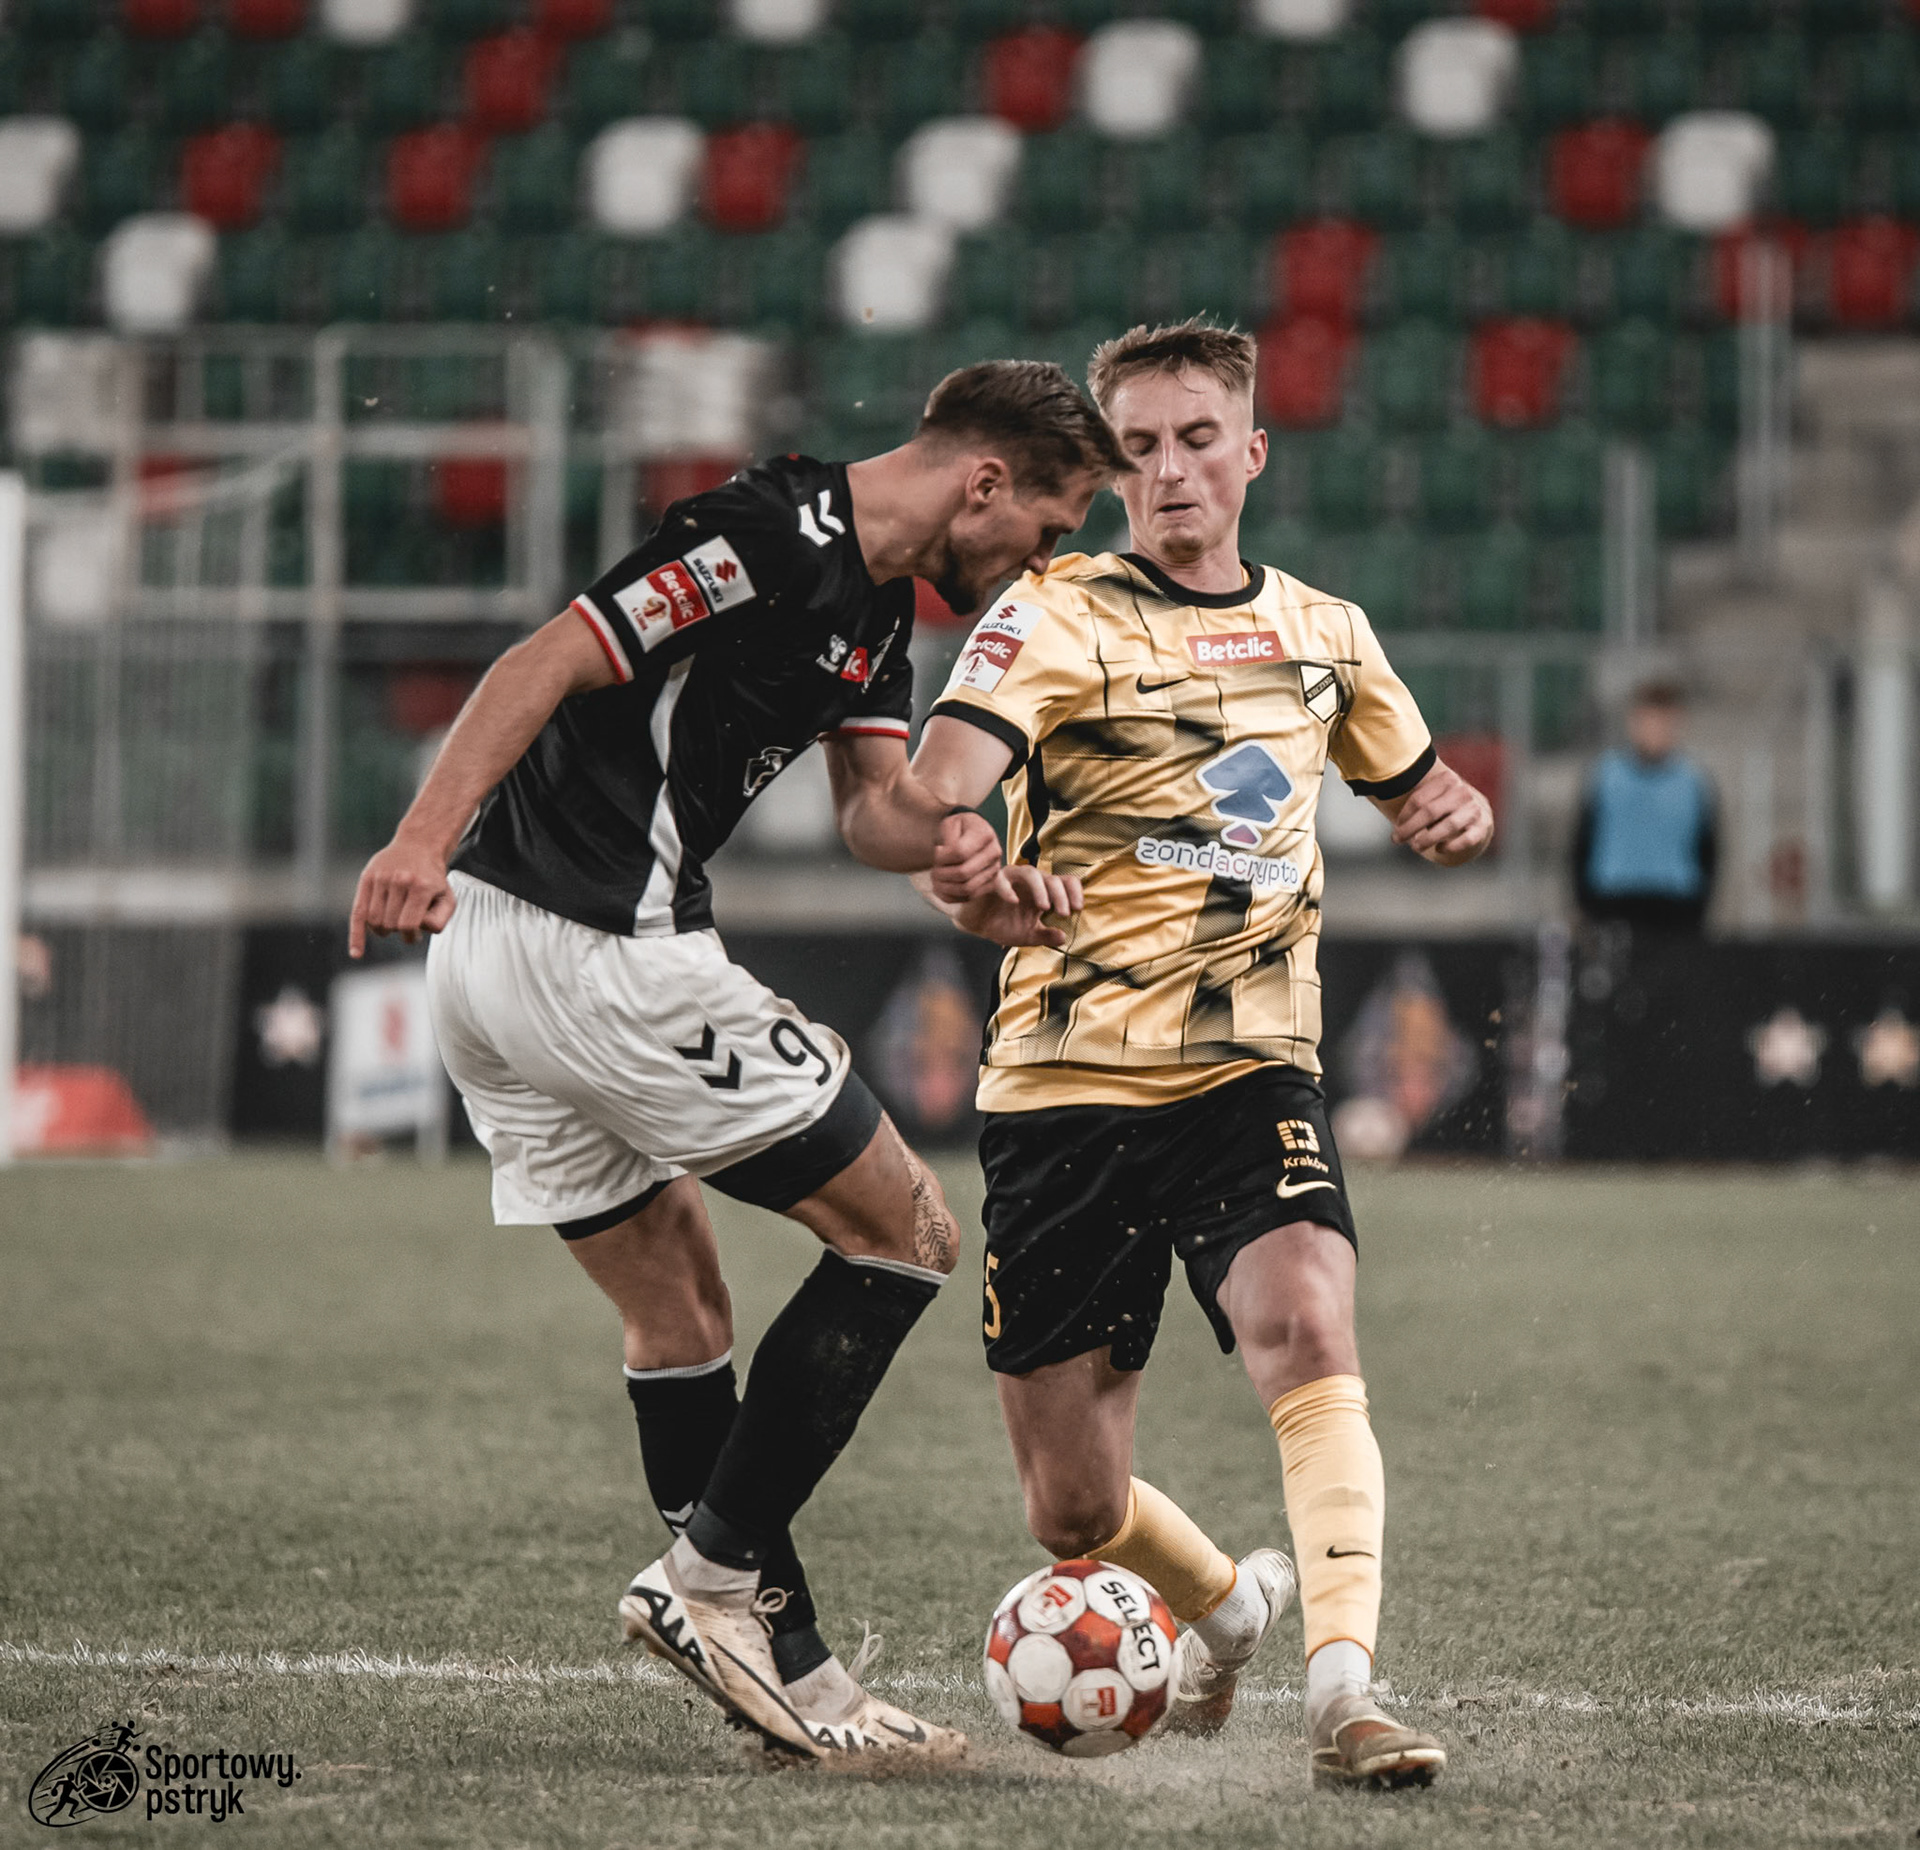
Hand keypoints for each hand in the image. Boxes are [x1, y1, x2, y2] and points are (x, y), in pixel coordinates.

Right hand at [349, 833, 457, 956]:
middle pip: (390, 924)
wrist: (419, 845)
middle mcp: (400, 880)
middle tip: (405, 925)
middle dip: (397, 931)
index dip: (410, 936)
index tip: (415, 934)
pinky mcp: (367, 878)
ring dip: (382, 929)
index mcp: (421, 886)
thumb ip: (439, 920)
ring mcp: (381, 878)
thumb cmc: (433, 879)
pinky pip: (357, 912)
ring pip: (374, 920)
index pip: (408, 925)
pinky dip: (356, 935)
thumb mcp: (447, 898)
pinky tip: (357, 953)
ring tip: (393, 921)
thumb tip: (416, 931)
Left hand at [929, 810, 1005, 903]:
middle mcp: (994, 853)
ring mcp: (994, 870)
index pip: (960, 853)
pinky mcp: (990, 885)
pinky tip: (941, 887)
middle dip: (942, 874)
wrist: (970, 835)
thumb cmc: (957, 829)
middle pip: (964, 873)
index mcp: (985, 834)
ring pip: (967, 889)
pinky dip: (950, 896)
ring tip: (936, 878)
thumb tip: (945, 853)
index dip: (942, 857)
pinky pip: (968, 898)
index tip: (936, 850)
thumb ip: (948, 838)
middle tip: (934, 869)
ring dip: (945, 887)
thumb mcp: (949, 824)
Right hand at [954, 863, 1083, 948]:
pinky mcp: (991, 881)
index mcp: (1042, 891)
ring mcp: (1011, 878)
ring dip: (1040, 888)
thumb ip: (1046, 936)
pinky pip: (1000, 879)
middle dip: (1061, 895)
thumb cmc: (1003, 924)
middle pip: (1051, 878)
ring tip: (1044, 907)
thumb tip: (1063, 937)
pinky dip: (1008, 889)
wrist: (976, 924)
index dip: (1074, 892)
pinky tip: (1014, 902)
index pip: (1064, 882)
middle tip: (1064, 913)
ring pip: (1030, 872)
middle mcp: (1029, 881)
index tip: (1077, 909)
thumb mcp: (1028, 935)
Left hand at [1392, 759, 1494, 865]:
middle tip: (1397, 840)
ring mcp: (1474, 809)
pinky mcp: (1483, 827)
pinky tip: (1439, 849)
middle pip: (1430, 812)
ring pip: (1448, 826)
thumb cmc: (1443, 806)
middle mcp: (1462, 792)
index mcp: (1448, 779)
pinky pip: (1467, 839)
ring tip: (1415, 847)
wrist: (1477, 811)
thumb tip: (1378, 802)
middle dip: (1410, 828)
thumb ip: (1413, 800)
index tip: (1396, 826)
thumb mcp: (1431, 796)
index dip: (1405, 815)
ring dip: (1427, 839)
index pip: (1419, 799)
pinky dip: (1451, 846)